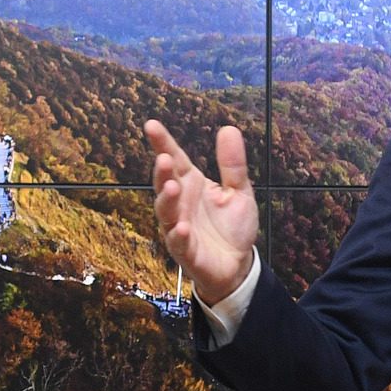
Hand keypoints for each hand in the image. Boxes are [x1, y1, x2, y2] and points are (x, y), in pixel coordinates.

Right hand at [145, 120, 259, 307]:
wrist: (238, 265)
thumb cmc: (232, 227)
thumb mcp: (239, 191)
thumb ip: (233, 164)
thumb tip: (229, 129)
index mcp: (192, 185)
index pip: (175, 159)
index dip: (163, 143)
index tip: (151, 125)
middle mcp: (181, 204)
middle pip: (165, 184)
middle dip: (162, 172)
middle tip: (163, 158)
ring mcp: (179, 227)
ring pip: (167, 212)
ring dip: (166, 200)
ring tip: (172, 188)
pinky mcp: (186, 251)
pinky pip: (179, 242)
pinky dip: (179, 235)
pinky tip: (183, 227)